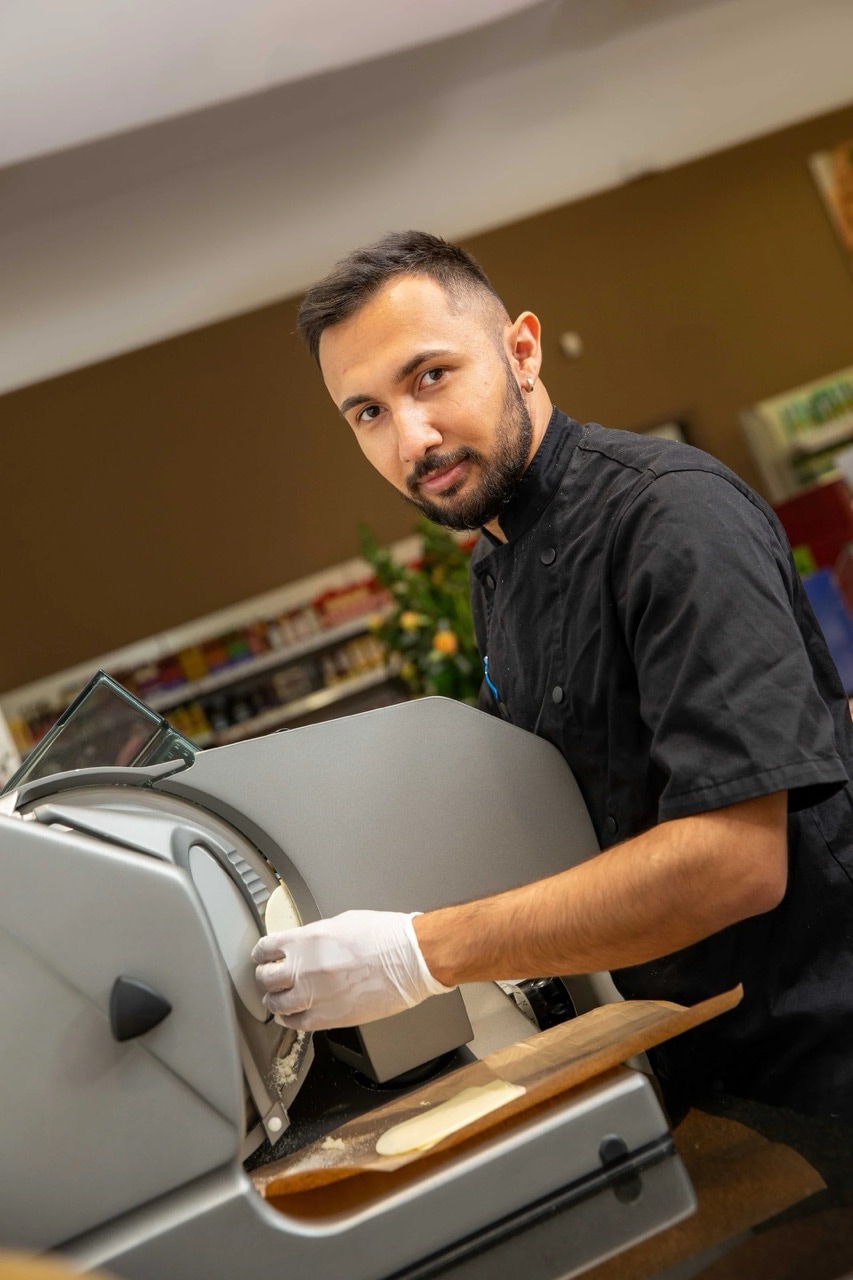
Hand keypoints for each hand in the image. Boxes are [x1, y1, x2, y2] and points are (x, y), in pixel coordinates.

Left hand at [251, 910, 454, 1030]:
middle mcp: (305, 968)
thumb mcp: (342, 922)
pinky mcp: (330, 1018)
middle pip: (265, 978)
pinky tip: (293, 1014)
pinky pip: (297, 1023)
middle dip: (265, 977)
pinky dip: (291, 1019)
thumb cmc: (386, 937)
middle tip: (269, 977)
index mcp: (307, 939)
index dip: (261, 954)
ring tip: (279, 998)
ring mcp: (315, 995)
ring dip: (275, 1000)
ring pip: (276, 1004)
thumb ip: (315, 936)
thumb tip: (303, 946)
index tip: (262, 957)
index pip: (266, 948)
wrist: (411, 959)